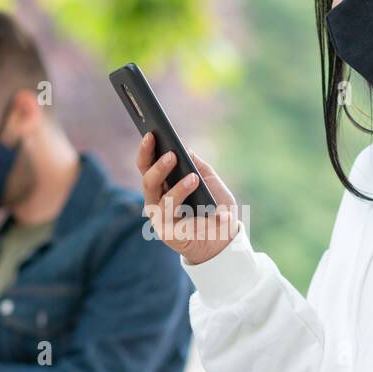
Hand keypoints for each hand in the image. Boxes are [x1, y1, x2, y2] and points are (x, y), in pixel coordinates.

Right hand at [137, 132, 238, 264]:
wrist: (225, 239)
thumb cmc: (216, 208)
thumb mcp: (210, 181)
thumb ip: (198, 165)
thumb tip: (185, 149)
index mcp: (163, 186)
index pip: (148, 165)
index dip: (147, 149)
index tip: (151, 132)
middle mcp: (156, 200)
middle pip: (147, 177)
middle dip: (154, 161)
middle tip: (166, 148)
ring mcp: (158, 216)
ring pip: (156, 192)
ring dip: (171, 178)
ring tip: (191, 173)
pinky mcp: (164, 230)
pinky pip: (169, 210)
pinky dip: (181, 193)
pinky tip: (193, 181)